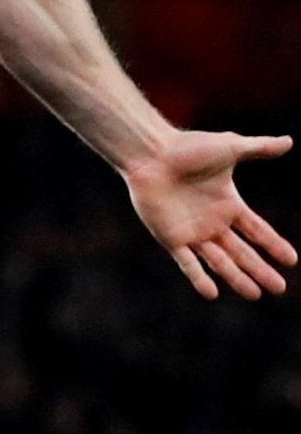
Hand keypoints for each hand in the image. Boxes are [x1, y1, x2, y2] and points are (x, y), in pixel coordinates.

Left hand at [125, 129, 296, 299]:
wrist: (148, 152)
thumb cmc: (186, 147)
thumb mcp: (229, 147)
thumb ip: (259, 148)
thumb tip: (290, 140)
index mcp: (228, 203)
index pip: (257, 230)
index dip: (273, 245)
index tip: (292, 261)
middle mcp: (212, 221)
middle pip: (241, 252)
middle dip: (260, 270)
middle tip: (279, 289)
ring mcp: (191, 231)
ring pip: (219, 261)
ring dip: (236, 278)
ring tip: (255, 295)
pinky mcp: (170, 236)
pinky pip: (187, 262)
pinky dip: (198, 278)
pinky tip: (212, 293)